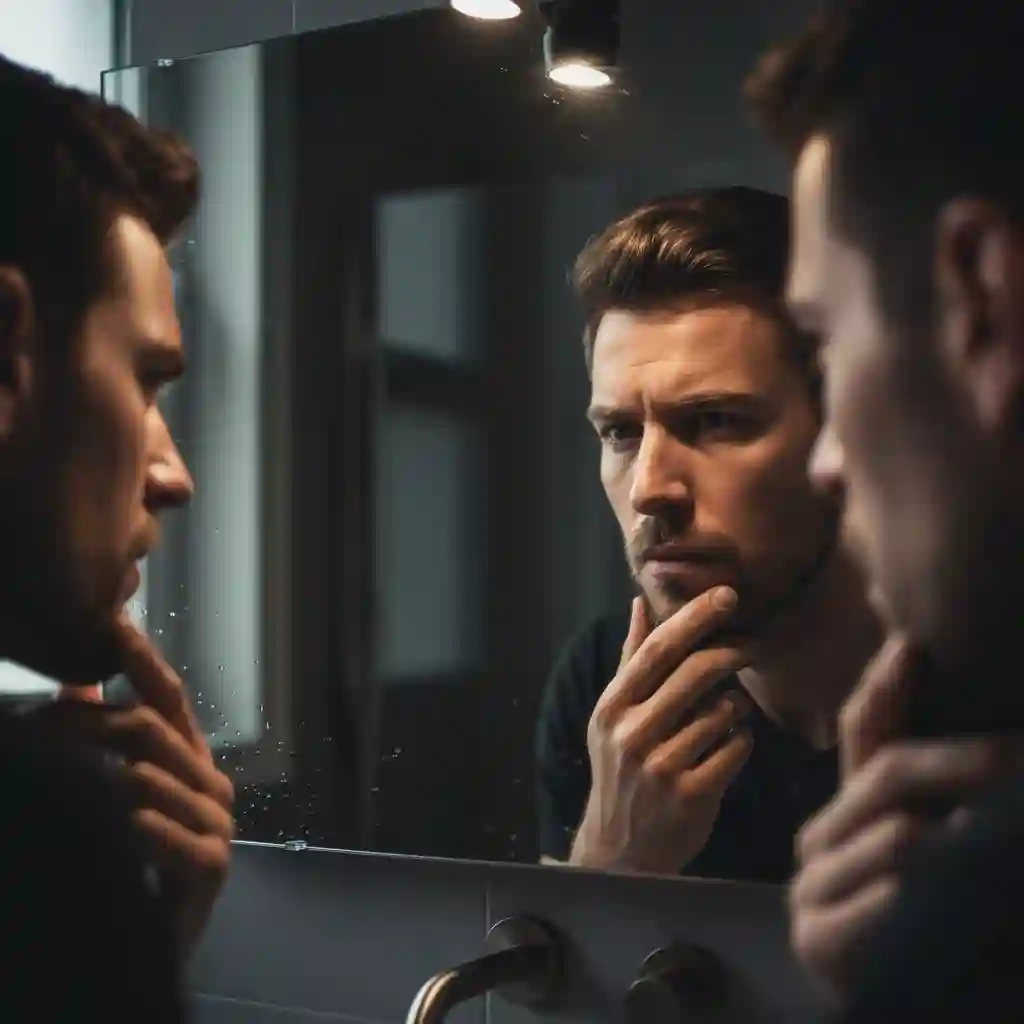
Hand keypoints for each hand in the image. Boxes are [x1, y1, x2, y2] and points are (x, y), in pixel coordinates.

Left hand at [56, 620, 233, 957]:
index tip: (114, 624)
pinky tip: (128, 822)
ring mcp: (216, 823)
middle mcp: (209, 781)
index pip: (169, 697)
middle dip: (91, 721)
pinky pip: (174, 837)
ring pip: (154, 779)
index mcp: (191, 758)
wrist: (160, 938)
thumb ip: (105, 734)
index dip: (142, 660)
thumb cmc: (143, 857)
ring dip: (103, 774)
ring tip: (62, 772)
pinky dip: (148, 828)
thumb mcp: (125, 789)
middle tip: (37, 721)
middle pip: (152, 731)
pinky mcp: (211, 866)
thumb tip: (77, 677)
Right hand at [569, 588, 753, 873]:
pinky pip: (736, 749)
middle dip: (731, 651)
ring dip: (737, 704)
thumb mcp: (613, 715)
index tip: (727, 594)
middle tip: (751, 645)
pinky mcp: (691, 797)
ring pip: (722, 711)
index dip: (694, 618)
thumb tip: (639, 603)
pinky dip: (741, 740)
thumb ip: (630, 659)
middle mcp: (632, 734)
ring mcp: (661, 768)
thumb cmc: (621, 769)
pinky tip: (730, 744)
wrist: (619, 849)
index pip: (656, 650)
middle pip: (694, 673)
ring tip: (730, 710)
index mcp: (612, 707)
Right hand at [789, 634, 1023, 1002]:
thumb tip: (962, 718)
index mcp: (848, 815)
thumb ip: (945, 800)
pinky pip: (891, 898)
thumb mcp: (942, 855)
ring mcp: (813, 892)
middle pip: (889, 774)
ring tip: (1000, 841)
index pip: (862, 732)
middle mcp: (819, 842)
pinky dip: (931, 899)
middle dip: (965, 761)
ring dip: (965, 840)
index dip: (887, 687)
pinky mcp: (820, 941)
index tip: (914, 644)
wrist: (915, 1010)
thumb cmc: (935, 935)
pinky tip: (955, 900)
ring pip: (900, 836)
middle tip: (1022, 755)